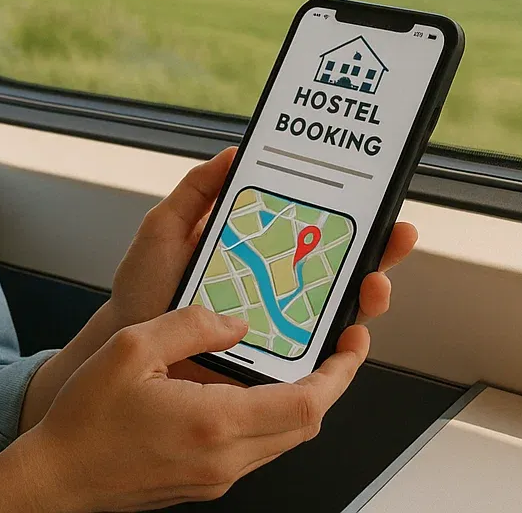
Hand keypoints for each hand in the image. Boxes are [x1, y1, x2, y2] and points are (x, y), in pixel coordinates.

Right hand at [15, 305, 370, 511]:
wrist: (58, 477)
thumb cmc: (85, 421)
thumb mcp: (133, 348)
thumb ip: (191, 325)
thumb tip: (235, 323)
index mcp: (214, 423)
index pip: (306, 405)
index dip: (339, 374)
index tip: (351, 344)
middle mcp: (224, 459)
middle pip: (304, 426)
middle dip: (328, 385)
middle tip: (334, 346)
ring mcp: (216, 476)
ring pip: (282, 439)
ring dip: (298, 402)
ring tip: (295, 361)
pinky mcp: (205, 482)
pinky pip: (254, 448)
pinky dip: (267, 417)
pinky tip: (248, 388)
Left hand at [102, 146, 418, 380]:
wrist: (127, 349)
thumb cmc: (144, 293)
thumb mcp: (165, 229)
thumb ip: (197, 190)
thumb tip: (234, 153)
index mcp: (258, 254)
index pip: (315, 233)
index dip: (349, 218)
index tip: (373, 201)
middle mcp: (277, 291)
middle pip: (341, 271)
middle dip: (378, 254)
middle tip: (393, 239)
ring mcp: (279, 331)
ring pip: (341, 314)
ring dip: (369, 298)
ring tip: (374, 285)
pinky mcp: (273, 369)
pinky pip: (319, 362)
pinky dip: (343, 352)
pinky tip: (350, 336)